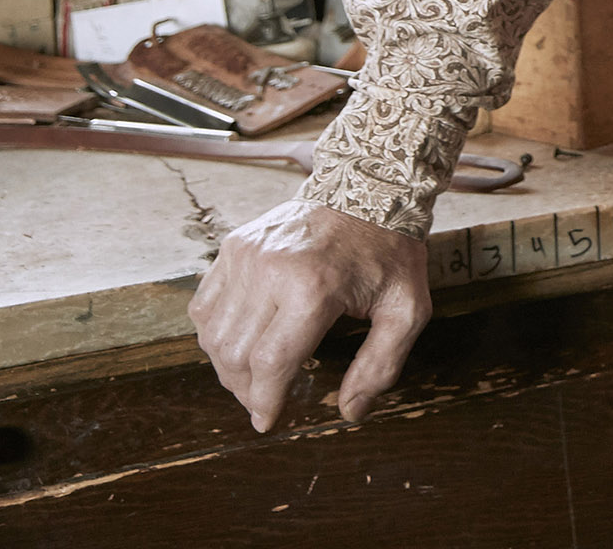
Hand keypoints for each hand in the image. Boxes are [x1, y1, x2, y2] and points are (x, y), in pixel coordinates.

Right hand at [190, 199, 430, 430]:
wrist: (369, 190)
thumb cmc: (390, 253)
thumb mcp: (407, 309)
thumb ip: (382, 363)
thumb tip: (351, 413)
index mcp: (314, 288)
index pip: (272, 363)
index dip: (265, 400)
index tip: (268, 422)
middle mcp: (271, 271)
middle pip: (237, 354)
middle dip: (247, 390)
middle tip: (264, 401)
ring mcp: (247, 256)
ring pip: (214, 334)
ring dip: (227, 367)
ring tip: (252, 378)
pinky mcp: (233, 246)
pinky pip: (205, 305)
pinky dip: (215, 334)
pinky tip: (240, 343)